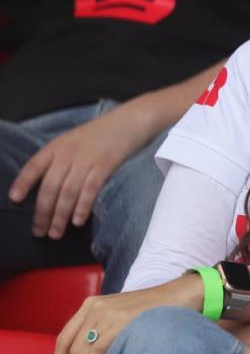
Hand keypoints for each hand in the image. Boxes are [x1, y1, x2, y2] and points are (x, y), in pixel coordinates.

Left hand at [9, 103, 155, 239]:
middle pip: (50, 186)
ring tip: (56, 233)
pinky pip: (90, 189)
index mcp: (57, 146)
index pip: (34, 166)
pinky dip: (82, 206)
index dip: (23, 183)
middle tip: (39, 232)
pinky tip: (78, 221)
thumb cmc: (102, 134)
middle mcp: (69, 153)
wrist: (130, 120)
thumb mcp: (74, 141)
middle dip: (43, 212)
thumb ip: (60, 159)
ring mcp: (87, 159)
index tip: (14, 199)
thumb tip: (47, 188)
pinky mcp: (106, 165)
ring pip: (68, 192)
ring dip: (60, 215)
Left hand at [52, 275, 203, 353]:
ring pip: (80, 352)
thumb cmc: (155, 311)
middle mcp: (95, 307)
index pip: (64, 337)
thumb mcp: (121, 315)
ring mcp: (106, 312)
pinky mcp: (119, 320)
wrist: (181, 295)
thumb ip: (103, 331)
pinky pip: (95, 350)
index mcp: (92, 305)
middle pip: (69, 347)